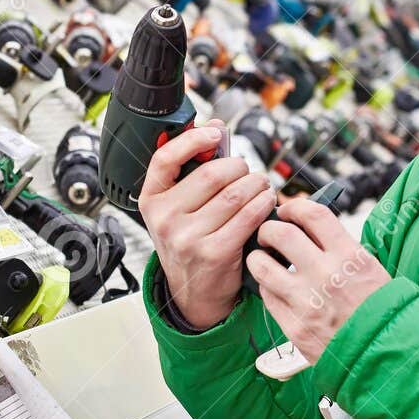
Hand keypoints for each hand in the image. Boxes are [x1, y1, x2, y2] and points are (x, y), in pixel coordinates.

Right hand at [139, 120, 275, 330]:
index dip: (193, 139)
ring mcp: (188, 237)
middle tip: (248, 170)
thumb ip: (193, 168)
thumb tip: (215, 127)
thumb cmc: (189, 242)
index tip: (215, 134)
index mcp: (151, 200)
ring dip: (256, 183)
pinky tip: (267, 201)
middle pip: (211, 174)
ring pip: (235, 194)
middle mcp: (165, 219)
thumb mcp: (179, 207)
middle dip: (239, 166)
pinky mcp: (214, 252)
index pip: (165, 158)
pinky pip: (248, 216)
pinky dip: (264, 203)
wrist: (193, 292)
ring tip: (261, 185)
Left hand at [247, 196, 390, 363]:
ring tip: (264, 259)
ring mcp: (307, 303)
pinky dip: (266, 287)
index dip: (294, 206)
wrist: (386, 356)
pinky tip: (274, 287)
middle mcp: (326, 276)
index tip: (288, 210)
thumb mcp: (370, 270)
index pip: (313, 215)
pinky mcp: (295, 327)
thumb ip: (340, 248)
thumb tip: (310, 228)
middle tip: (269, 234)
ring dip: (258, 258)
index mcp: (350, 257)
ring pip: (262, 266)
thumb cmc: (381, 312)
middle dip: (268, 229)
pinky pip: (267, 297)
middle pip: (281, 234)